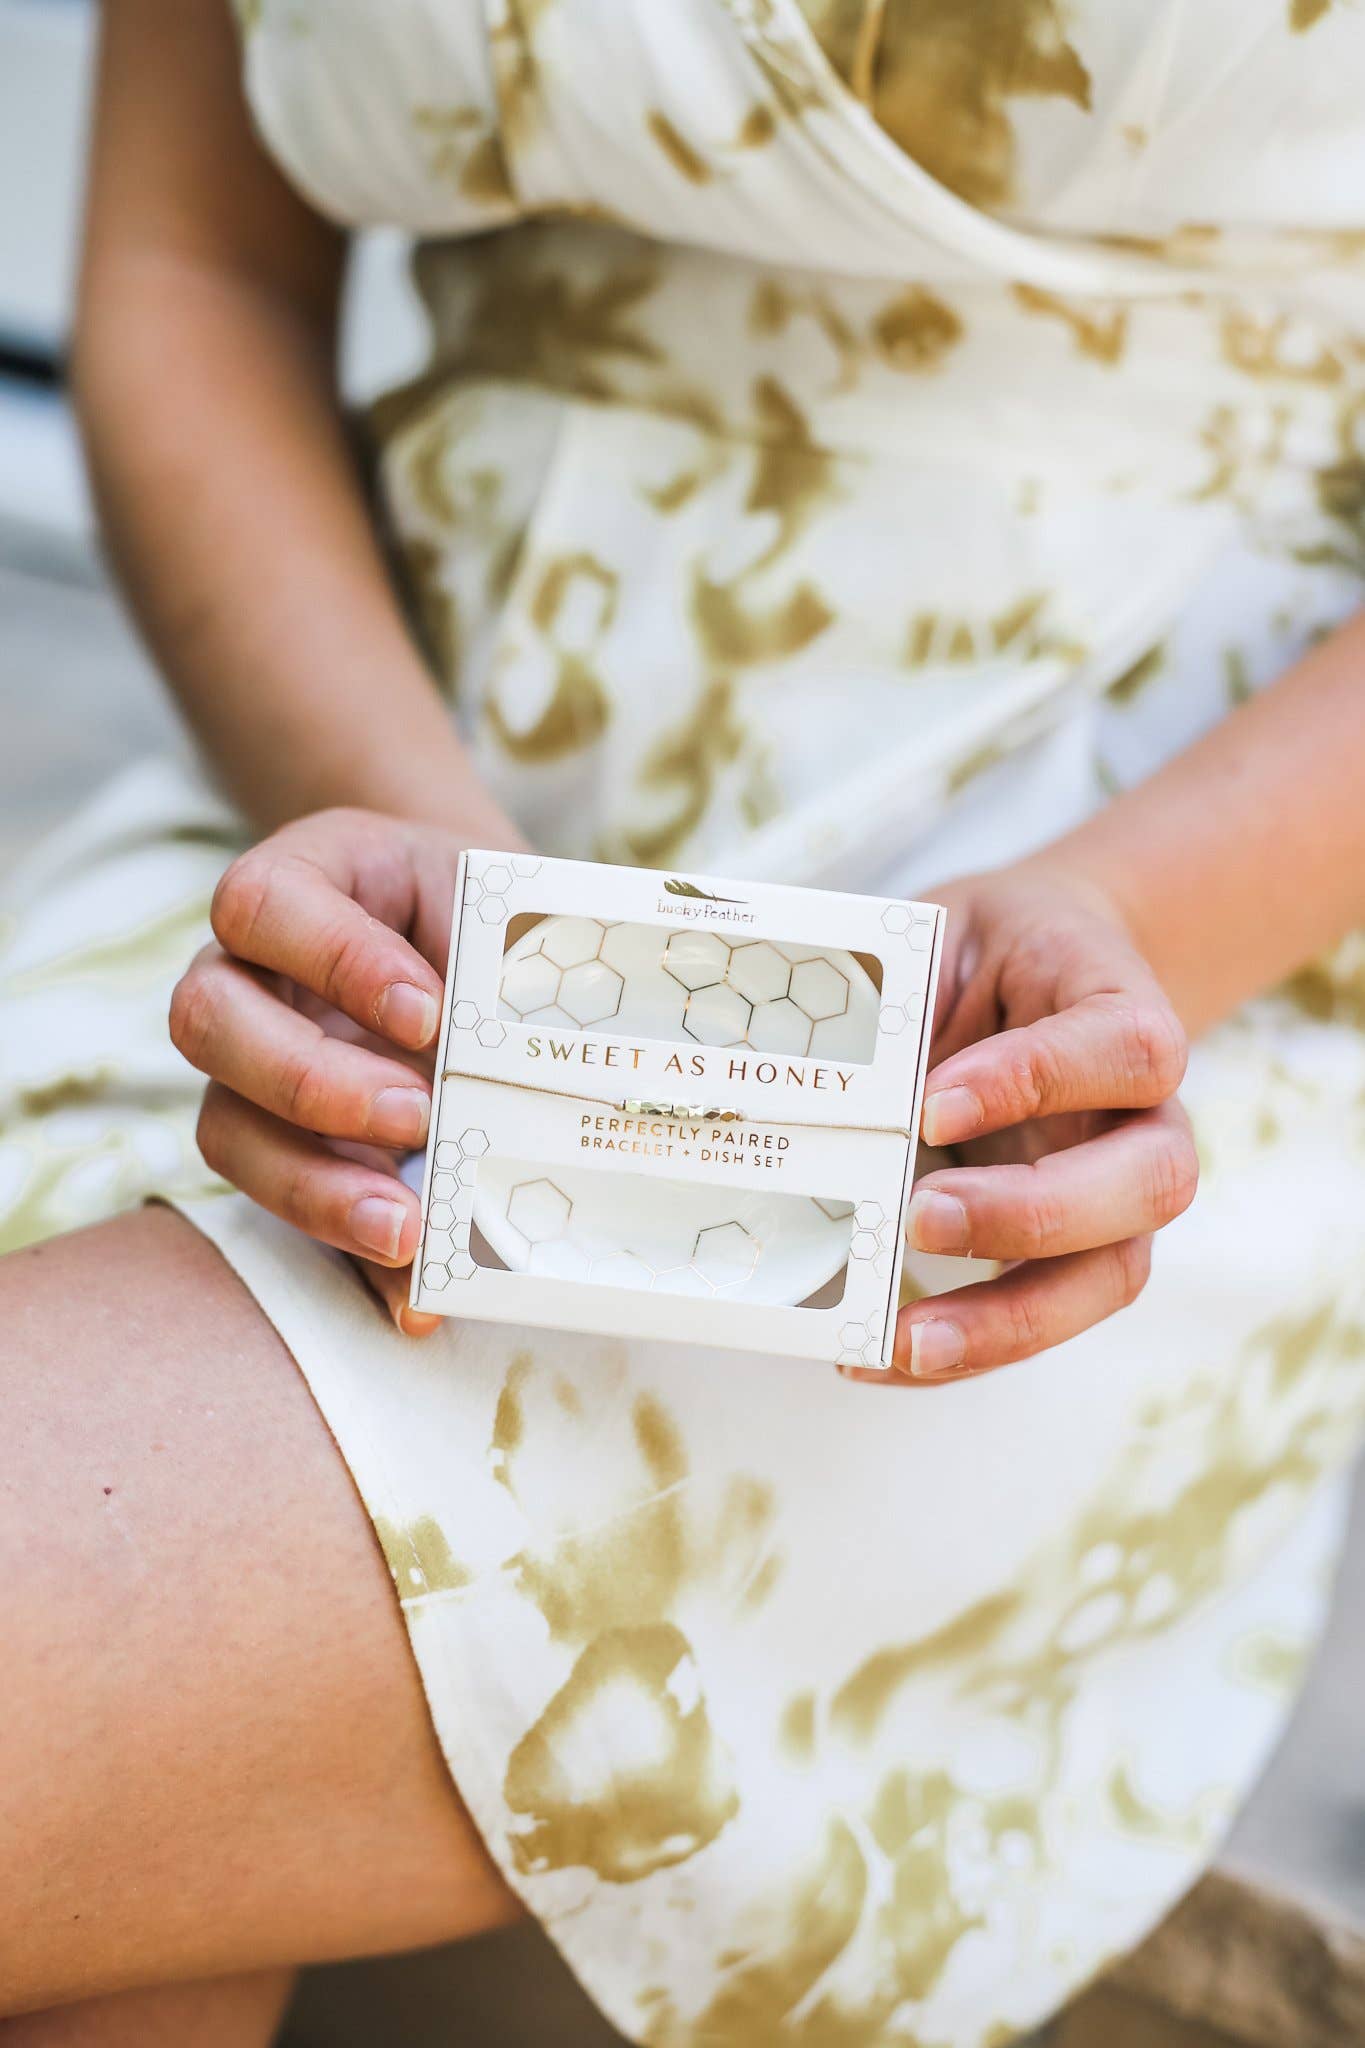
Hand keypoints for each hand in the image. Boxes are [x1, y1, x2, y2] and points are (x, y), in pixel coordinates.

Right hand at [170, 807, 501, 1334]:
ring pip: (222, 1127)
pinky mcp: (280, 1149)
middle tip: (415, 1115)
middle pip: (206, 1019)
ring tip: (406, 1228)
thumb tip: (515, 1085)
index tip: (426, 1010)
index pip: (262, 905)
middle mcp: (242, 978)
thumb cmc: (472, 911)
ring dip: (312, 1186)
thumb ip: (490, 975)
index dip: (335, 959)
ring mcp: (247, 1069)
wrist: (468, 930)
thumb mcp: (487, 911)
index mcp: (291, 888)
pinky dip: (351, 1255)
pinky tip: (415, 1295)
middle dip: (310, 1081)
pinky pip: (284, 1208)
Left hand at [856, 866, 1198, 1386]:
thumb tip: (813, 1078)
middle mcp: (1147, 1117)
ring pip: (1113, 1273)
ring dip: (1012, 1319)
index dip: (1038, 1080)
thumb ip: (906, 999)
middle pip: (1151, 1181)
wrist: (1034, 965)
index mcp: (1125, 1013)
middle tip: (921, 1220)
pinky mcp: (1074, 1252)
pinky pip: (1044, 1315)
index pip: (1126, 1050)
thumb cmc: (981, 955)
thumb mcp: (945, 938)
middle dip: (1033, 1214)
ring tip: (908, 1341)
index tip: (934, 1104)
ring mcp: (1120, 1195)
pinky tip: (876, 1357)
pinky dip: (968, 1349)